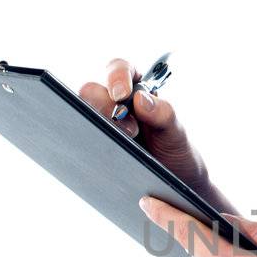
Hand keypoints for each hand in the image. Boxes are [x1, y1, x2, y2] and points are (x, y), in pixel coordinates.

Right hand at [78, 55, 211, 191]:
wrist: (172, 187)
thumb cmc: (176, 154)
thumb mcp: (176, 135)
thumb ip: (165, 115)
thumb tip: (140, 99)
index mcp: (138, 90)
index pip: (120, 69)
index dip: (117, 76)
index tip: (122, 94)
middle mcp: (115, 103)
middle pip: (93, 90)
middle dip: (106, 107)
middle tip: (129, 131)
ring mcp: (102, 124)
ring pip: (82, 113)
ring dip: (97, 126)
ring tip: (122, 144)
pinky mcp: (93, 143)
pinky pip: (80, 137)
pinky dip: (86, 142)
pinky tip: (101, 154)